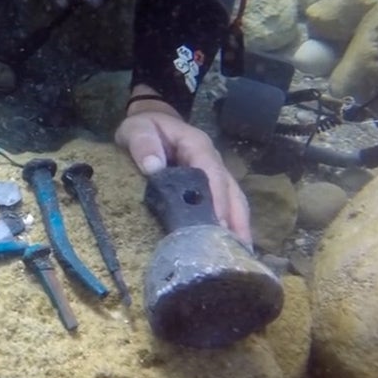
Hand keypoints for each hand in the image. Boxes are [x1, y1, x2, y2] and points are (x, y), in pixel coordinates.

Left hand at [115, 104, 251, 247]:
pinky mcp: (210, 186)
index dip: (217, 198)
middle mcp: (212, 160)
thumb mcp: (137, 129)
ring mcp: (215, 173)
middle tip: (234, 250)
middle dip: (235, 220)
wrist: (150, 122)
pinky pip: (227, 205)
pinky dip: (232, 225)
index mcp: (197, 146)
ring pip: (235, 200)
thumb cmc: (144, 127)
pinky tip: (232, 247)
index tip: (218, 224)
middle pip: (231, 190)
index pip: (212, 173)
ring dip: (239, 226)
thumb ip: (143, 144)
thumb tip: (153, 167)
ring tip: (240, 255)